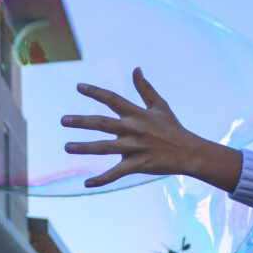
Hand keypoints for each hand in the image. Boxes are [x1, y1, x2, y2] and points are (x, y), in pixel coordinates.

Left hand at [62, 68, 241, 189]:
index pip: (112, 99)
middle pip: (102, 123)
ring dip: (84, 147)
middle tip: (63, 120)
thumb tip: (136, 69)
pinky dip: (101, 179)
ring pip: (104, 148)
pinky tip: (87, 183)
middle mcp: (133, 129)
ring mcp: (134, 148)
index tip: (78, 87)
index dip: (95, 92)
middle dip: (81, 122)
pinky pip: (116, 173)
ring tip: (67, 146)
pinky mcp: (137, 165)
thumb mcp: (160, 105)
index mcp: (137, 114)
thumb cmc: (173, 128)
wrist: (189, 152)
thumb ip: (145, 88)